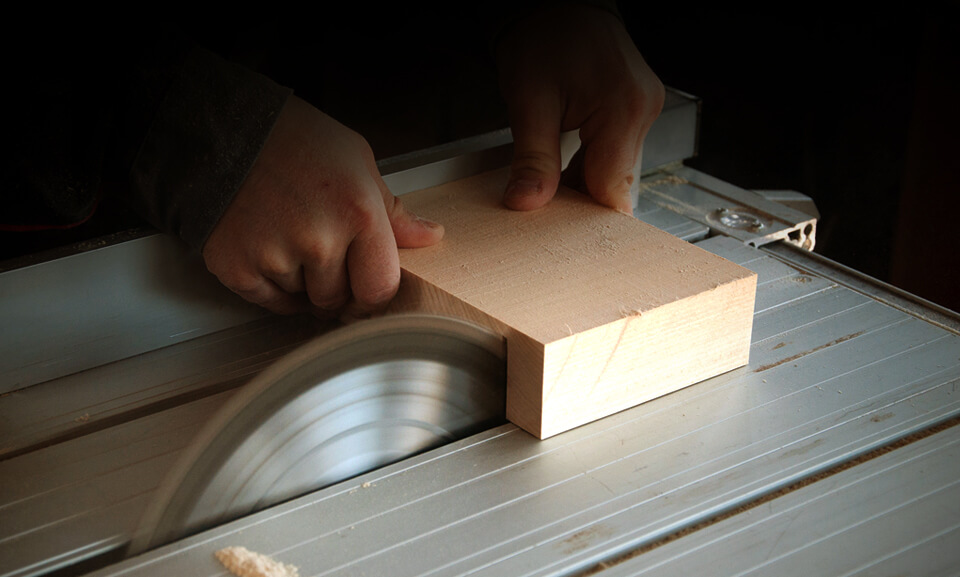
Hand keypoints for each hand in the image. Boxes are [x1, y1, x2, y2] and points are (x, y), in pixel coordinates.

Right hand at [202, 96, 443, 317]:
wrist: (225, 127)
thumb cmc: (295, 139)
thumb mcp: (358, 162)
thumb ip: (393, 211)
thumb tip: (428, 236)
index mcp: (358, 213)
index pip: (379, 289)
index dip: (374, 293)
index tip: (366, 287)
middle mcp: (318, 240)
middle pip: (338, 300)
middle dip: (336, 284)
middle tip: (322, 249)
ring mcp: (275, 256)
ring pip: (303, 301)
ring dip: (302, 282)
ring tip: (291, 236)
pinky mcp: (237, 267)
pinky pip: (269, 302)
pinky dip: (272, 286)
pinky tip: (271, 249)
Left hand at [496, 3, 664, 212]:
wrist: (554, 2)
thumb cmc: (544, 37)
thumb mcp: (529, 100)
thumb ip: (532, 158)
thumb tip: (527, 203)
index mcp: (624, 108)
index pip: (612, 189)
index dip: (588, 224)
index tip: (564, 247)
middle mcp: (642, 110)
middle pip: (616, 184)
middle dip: (581, 208)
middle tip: (546, 225)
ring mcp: (641, 110)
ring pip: (614, 172)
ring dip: (582, 188)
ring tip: (548, 194)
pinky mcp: (632, 110)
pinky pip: (613, 155)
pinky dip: (587, 169)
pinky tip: (561, 175)